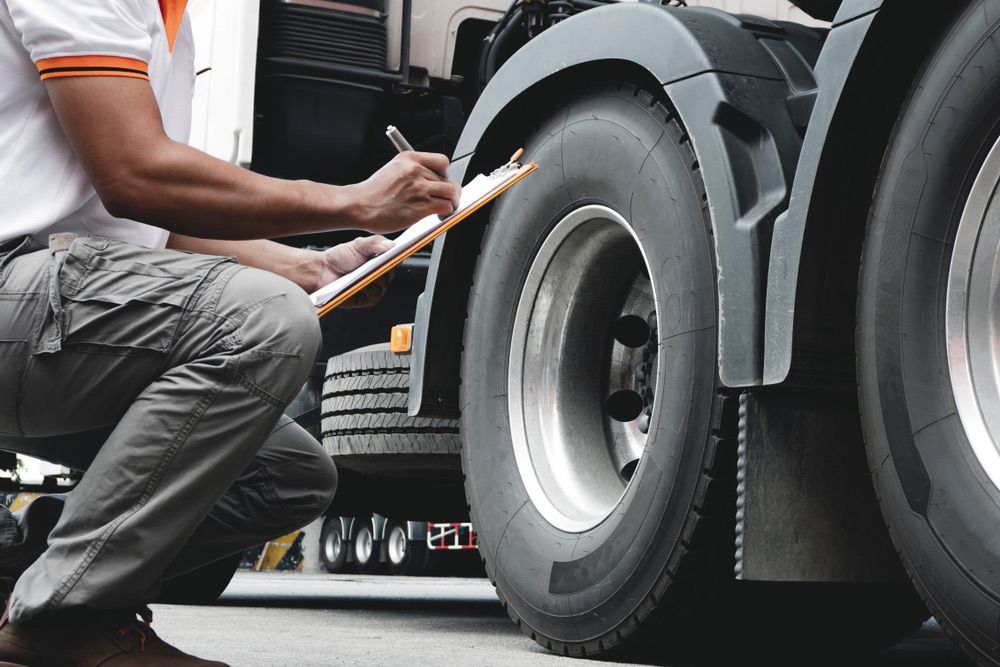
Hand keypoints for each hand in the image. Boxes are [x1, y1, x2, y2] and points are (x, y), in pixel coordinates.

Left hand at [306, 235, 394, 307]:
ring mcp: (376, 287)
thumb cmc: (340, 258)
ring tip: (362, 272)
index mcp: (382, 259)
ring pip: (384, 283)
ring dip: (373, 277)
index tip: (398, 251)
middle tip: (375, 261)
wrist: (323, 271)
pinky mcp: (369, 299)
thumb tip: (390, 244)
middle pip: (392, 271)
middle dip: (384, 265)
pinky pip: (374, 295)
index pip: (398, 256)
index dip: (400, 254)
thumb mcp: (358, 245)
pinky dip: (367, 288)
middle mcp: (382, 274)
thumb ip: (374, 242)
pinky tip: (358, 282)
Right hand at [347, 152, 461, 233]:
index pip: (442, 161)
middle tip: (444, 200)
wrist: (359, 205)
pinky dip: (447, 212)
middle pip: (448, 179)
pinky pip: (447, 206)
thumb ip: (412, 171)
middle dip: (448, 191)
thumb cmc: (372, 193)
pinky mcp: (422, 205)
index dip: (445, 174)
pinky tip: (439, 215)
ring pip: (452, 193)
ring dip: (452, 202)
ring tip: (444, 208)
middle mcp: (416, 170)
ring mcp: (419, 187)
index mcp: (409, 158)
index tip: (442, 183)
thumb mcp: (393, 170)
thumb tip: (430, 180)